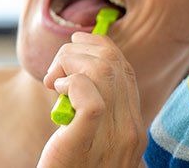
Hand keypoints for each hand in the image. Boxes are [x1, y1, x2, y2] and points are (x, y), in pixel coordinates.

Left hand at [38, 32, 145, 167]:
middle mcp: (130, 130)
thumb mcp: (94, 143)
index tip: (77, 44)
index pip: (126, 70)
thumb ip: (96, 115)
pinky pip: (90, 98)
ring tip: (54, 81)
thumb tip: (78, 78)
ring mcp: (112, 138)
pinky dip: (71, 83)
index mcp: (134, 127)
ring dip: (70, 63)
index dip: (101, 47)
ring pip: (103, 72)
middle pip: (115, 63)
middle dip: (80, 51)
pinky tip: (57, 92)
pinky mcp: (85, 142)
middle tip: (56, 69)